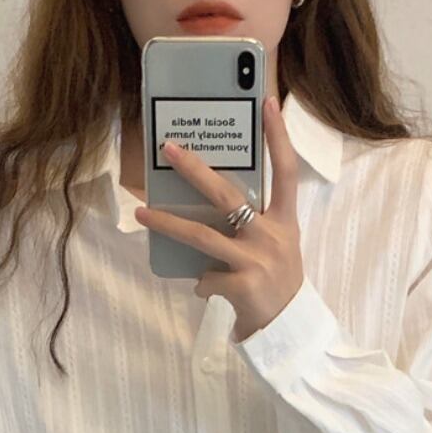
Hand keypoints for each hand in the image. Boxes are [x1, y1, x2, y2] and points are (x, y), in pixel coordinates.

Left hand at [134, 95, 303, 342]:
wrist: (289, 329)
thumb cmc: (276, 283)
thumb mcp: (276, 247)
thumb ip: (252, 225)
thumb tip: (204, 208)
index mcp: (285, 222)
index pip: (286, 171)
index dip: (278, 137)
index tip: (267, 103)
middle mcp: (272, 236)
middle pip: (229, 196)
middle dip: (195, 170)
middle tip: (170, 148)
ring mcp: (257, 260)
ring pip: (202, 236)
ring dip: (168, 223)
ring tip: (142, 212)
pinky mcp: (242, 285)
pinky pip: (206, 277)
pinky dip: (201, 283)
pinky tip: (208, 289)